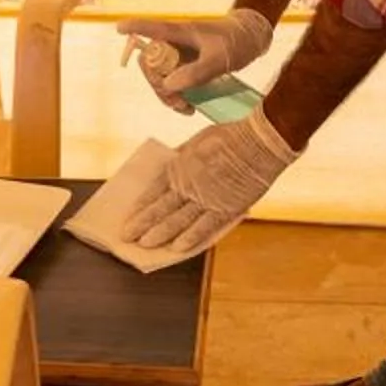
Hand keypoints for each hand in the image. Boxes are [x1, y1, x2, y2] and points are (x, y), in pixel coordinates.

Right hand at [115, 8, 273, 112]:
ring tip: (186, 109)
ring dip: (167, 96)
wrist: (252, 40)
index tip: (118, 28)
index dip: (133, 28)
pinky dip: (177, 96)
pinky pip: (172, 82)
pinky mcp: (186, 65)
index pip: (151, 28)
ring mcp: (179, 55)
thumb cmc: (236, 42)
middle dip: (158, 85)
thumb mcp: (220, 59)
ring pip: (160, 76)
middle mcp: (174, 43)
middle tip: (178, 102)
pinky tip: (190, 108)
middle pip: (150, 63)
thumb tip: (169, 85)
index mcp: (180, 33)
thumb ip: (197, 72)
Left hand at [125, 110, 295, 255]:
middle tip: (126, 237)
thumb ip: (179, 160)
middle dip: (142, 224)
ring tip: (144, 245)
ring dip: (159, 234)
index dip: (140, 206)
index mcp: (179, 167)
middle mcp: (188, 184)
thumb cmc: (228, 137)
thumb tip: (167, 170)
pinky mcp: (225, 208)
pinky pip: (204, 227)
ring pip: (177, 220)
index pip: (153, 191)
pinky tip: (177, 249)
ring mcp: (206, 198)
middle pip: (160, 208)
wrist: (259, 141)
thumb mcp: (195, 143)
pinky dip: (190, 238)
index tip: (128, 217)